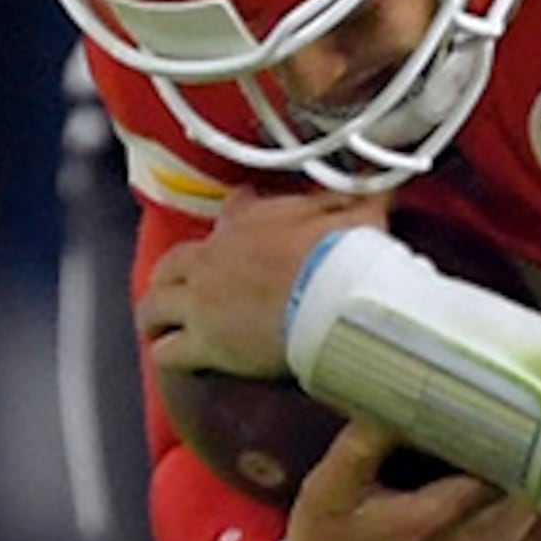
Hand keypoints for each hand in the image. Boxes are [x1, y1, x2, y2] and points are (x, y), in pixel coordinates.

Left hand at [140, 188, 387, 380]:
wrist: (329, 295)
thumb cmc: (343, 255)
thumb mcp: (358, 216)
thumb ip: (364, 198)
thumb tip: (385, 181)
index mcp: (248, 223)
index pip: (233, 212)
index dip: (231, 219)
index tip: (230, 224)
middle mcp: (214, 258)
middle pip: (174, 263)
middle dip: (169, 275)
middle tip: (172, 288)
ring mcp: (202, 301)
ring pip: (156, 304)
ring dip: (155, 315)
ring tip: (156, 327)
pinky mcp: (204, 342)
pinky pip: (169, 350)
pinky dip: (166, 354)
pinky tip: (168, 360)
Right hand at [278, 419, 535, 540]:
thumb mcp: (326, 488)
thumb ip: (364, 440)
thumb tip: (402, 392)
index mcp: (432, 522)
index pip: (500, 466)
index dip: (503, 434)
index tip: (493, 407)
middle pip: (520, 490)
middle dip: (510, 457)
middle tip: (493, 425)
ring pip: (519, 516)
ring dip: (506, 486)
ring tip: (484, 458)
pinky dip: (496, 516)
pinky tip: (468, 501)